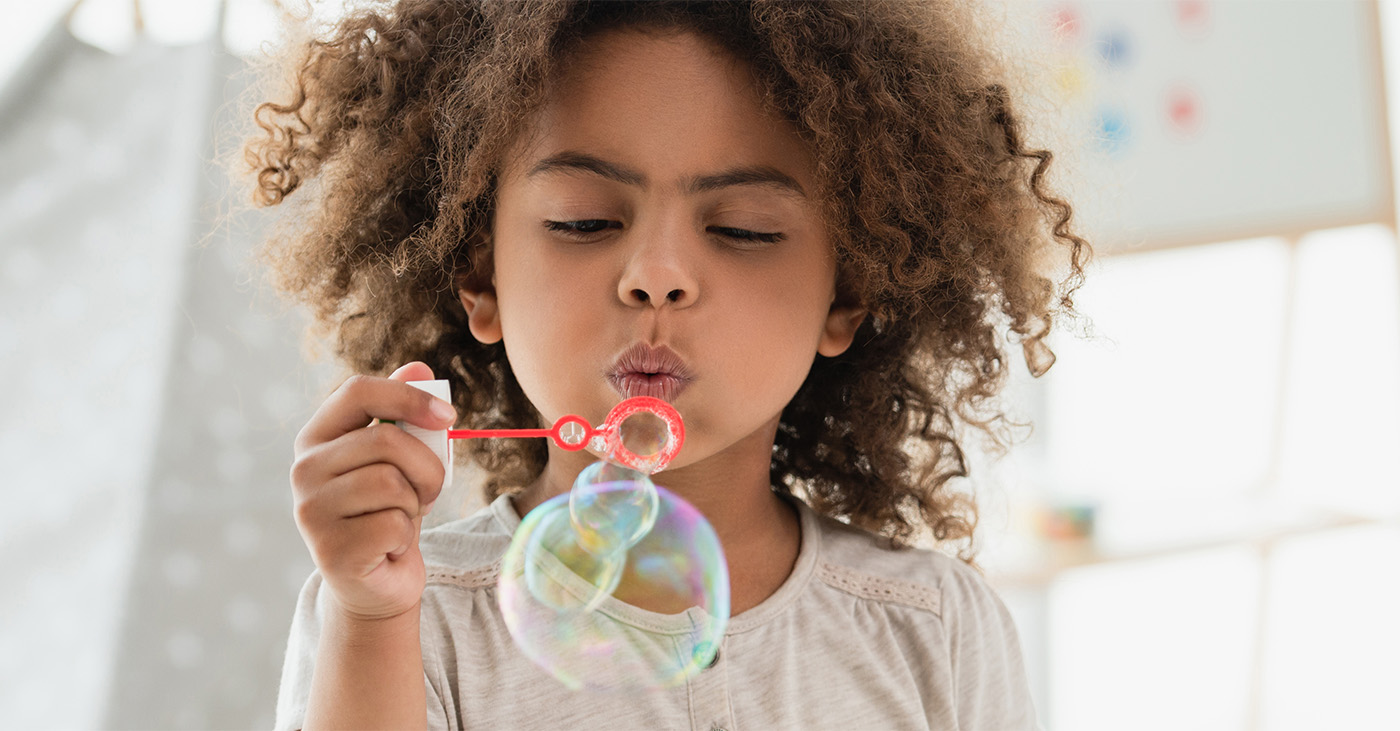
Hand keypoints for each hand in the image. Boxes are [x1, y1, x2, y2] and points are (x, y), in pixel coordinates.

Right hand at [290, 361, 455, 620]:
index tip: (449, 417)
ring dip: (414, 503)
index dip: (408, 396)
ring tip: (401, 518)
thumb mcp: (399, 459)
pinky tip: (389, 546)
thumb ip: (404, 414)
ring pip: (392, 483)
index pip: (357, 391)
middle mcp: (303, 469)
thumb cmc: (387, 511)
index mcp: (317, 436)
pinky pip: (394, 524)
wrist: (375, 583)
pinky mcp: (329, 550)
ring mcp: (311, 511)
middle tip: (429, 490)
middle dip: (427, 466)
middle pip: (386, 441)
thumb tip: (421, 366)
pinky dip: (405, 535)